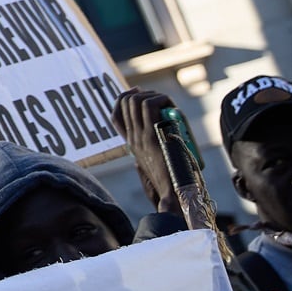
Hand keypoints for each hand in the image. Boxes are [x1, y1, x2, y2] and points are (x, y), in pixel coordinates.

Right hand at [114, 88, 181, 214]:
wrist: (174, 196)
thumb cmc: (169, 188)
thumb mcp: (152, 172)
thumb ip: (146, 164)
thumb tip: (139, 162)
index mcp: (131, 145)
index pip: (116, 115)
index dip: (124, 100)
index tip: (139, 94)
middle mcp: (132, 138)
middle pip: (126, 102)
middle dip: (143, 94)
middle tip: (160, 100)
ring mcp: (140, 136)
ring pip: (135, 100)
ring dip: (153, 95)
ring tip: (167, 104)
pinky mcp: (153, 135)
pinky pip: (149, 105)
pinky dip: (160, 99)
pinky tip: (171, 107)